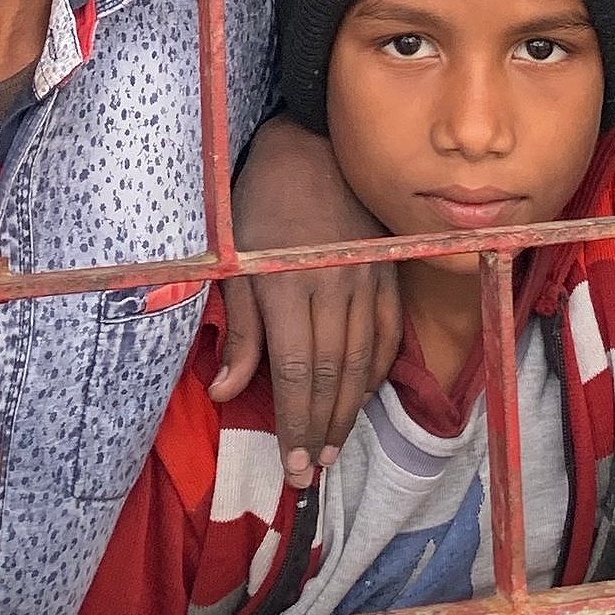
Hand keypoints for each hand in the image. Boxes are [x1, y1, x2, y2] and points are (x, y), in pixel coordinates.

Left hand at [223, 115, 400, 486]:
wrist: (307, 144)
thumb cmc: (258, 202)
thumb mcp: (236, 261)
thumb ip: (239, 330)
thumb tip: (226, 392)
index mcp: (288, 285)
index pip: (297, 373)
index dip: (295, 423)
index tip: (292, 466)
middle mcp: (332, 287)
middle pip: (331, 375)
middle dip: (321, 428)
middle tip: (311, 471)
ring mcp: (366, 279)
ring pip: (362, 360)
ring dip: (349, 409)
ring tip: (333, 446)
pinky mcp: (385, 270)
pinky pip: (387, 333)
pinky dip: (377, 370)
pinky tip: (364, 395)